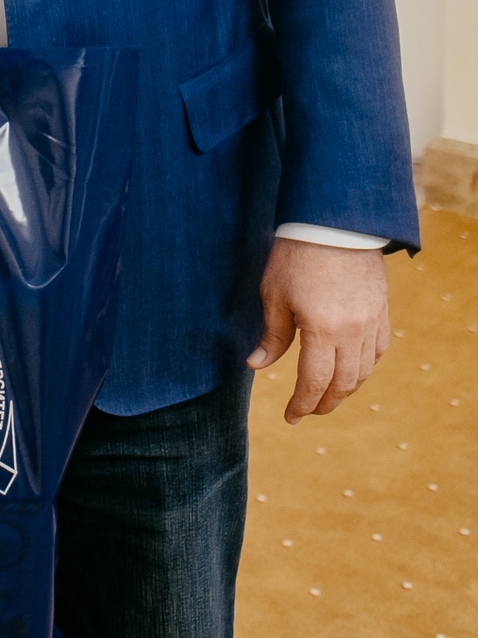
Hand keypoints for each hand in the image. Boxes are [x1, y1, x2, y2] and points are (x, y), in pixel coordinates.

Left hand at [247, 238, 390, 421]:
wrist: (334, 220)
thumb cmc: (296, 254)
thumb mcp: (274, 293)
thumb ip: (272, 335)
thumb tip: (256, 365)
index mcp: (322, 330)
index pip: (314, 382)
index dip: (302, 404)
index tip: (291, 417)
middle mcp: (352, 332)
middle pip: (342, 384)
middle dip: (324, 403)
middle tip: (308, 411)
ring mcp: (371, 322)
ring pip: (363, 371)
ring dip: (346, 390)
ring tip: (328, 396)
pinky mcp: (382, 310)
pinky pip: (378, 351)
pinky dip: (365, 367)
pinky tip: (352, 370)